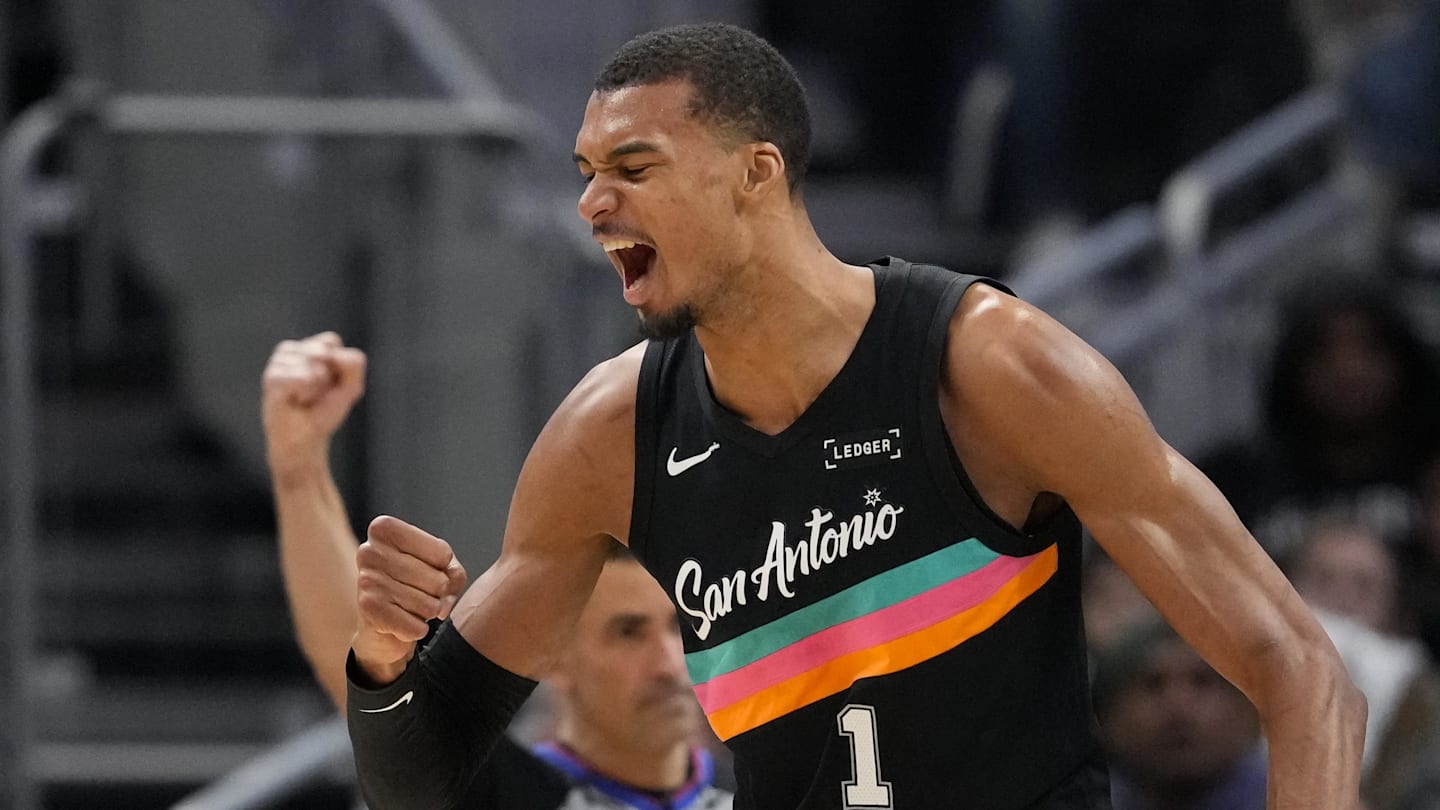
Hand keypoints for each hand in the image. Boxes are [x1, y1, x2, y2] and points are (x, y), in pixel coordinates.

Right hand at [261, 332, 365, 473]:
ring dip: (315, 388)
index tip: (331, 382)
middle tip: (317, 392)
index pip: (330, 340)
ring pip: (311, 364)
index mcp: (312, 347)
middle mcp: (292, 351)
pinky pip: (298, 377)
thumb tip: (331, 354)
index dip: (338, 364)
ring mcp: (279, 362)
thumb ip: (354, 364)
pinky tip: (297, 400)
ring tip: (305, 398)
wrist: (305, 439)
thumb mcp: (351, 387)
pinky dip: (304, 391)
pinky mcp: (271, 377)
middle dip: (327, 376)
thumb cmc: (325, 411)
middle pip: (322, 350)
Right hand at [353, 515, 468, 683]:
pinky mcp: (367, 608)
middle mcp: (370, 550)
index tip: (425, 569)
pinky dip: (417, 629)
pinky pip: (416, 626)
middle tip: (417, 593)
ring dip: (427, 612)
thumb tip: (441, 607)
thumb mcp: (441, 566)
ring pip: (429, 605)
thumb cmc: (413, 583)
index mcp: (385, 528)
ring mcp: (366, 579)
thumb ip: (454, 575)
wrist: (380, 619)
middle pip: (438, 580)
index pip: (443, 554)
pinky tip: (402, 622)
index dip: (444, 568)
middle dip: (437, 594)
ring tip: (409, 606)